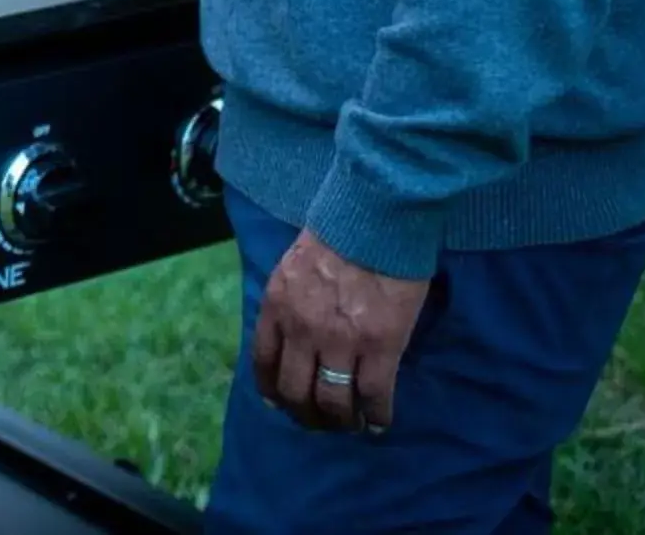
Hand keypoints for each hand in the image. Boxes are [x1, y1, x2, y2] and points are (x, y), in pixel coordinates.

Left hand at [251, 228, 429, 434]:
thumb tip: (291, 332)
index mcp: (277, 307)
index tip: (280, 402)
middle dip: (305, 414)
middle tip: (319, 421)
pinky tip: (379, 421)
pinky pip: (374, 394)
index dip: (272, 389)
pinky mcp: (380, 346)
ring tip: (351, 424)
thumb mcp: (292, 267)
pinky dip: (376, 415)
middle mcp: (301, 330)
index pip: (264, 361)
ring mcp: (340, 341)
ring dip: (340, 420)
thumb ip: (288, 302)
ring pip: (333, 401)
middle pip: (295, 391)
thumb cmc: (336, 234)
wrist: (374, 220)